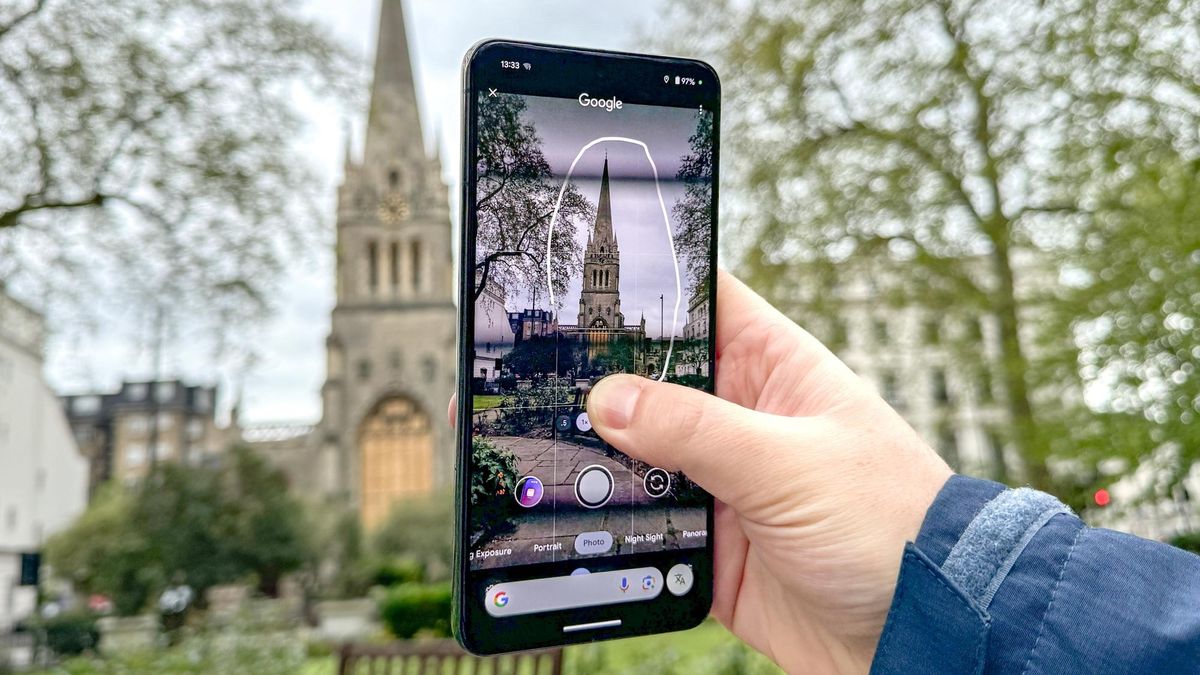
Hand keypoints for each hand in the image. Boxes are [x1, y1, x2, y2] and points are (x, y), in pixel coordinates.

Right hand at [585, 270, 950, 673]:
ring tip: (548, 447)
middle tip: (541, 375)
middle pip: (653, 381)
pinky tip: (579, 515)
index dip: (649, 285)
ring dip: (603, 457)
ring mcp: (720, 481)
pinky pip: (644, 523)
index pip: (703, 301)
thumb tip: (608, 398)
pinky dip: (614, 523)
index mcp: (773, 369)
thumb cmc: (889, 524)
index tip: (579, 284)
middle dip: (603, 380)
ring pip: (637, 454)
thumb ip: (694, 429)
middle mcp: (740, 419)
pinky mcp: (707, 543)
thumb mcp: (787, 463)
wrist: (918, 630)